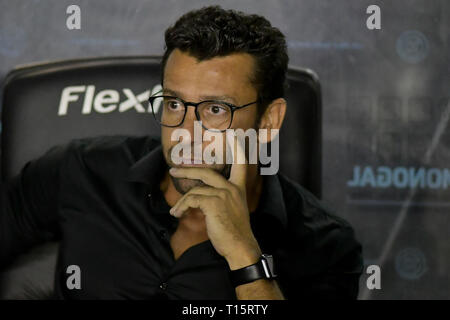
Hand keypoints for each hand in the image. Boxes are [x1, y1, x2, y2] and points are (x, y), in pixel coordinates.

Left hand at [168, 140, 260, 269]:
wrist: (240, 247)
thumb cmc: (234, 232)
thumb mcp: (232, 210)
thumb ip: (221, 199)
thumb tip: (200, 197)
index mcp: (239, 188)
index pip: (240, 164)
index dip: (237, 148)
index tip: (234, 134)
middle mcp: (232, 188)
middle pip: (207, 172)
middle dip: (188, 171)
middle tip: (174, 171)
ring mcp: (224, 194)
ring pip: (196, 190)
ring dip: (182, 201)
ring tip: (175, 210)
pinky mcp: (214, 203)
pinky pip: (192, 199)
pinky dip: (182, 206)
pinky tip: (178, 213)